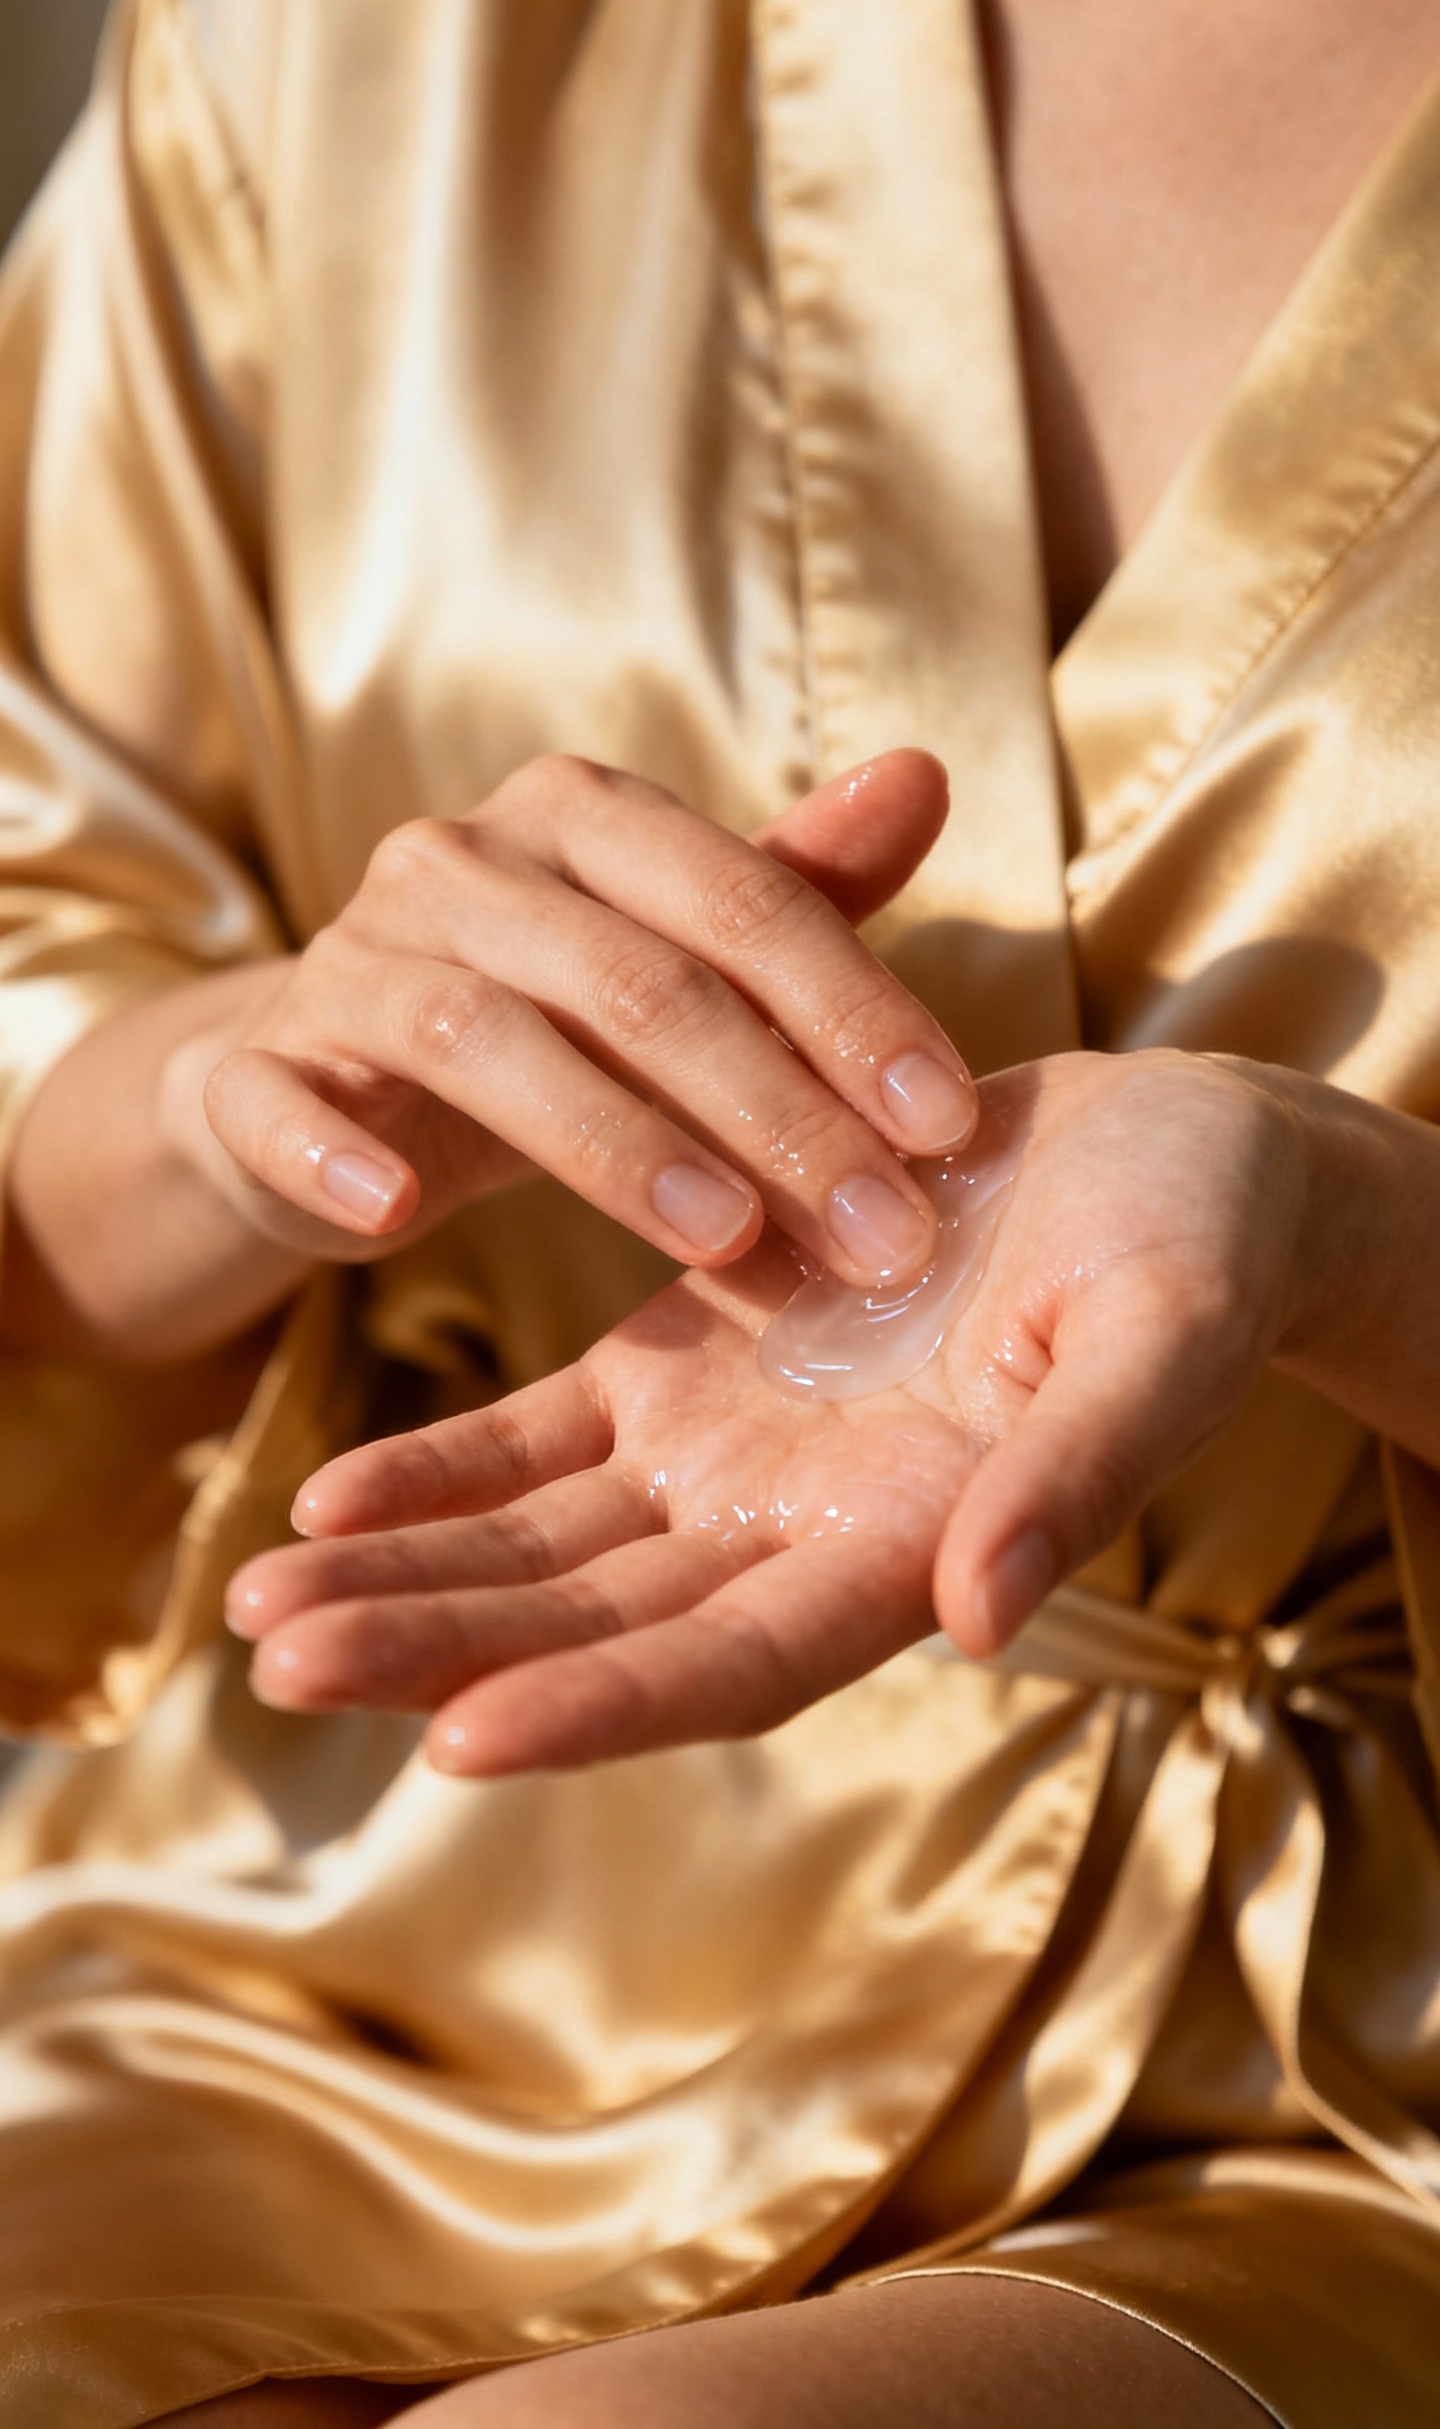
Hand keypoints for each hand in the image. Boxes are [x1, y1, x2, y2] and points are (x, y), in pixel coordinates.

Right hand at [163, 752, 976, 1286]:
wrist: (338, 1075)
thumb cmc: (552, 1011)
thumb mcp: (677, 948)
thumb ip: (797, 886)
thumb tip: (927, 774)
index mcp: (580, 817)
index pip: (740, 900)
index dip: (853, 1009)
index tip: (949, 1126)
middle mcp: (458, 862)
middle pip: (634, 981)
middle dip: (775, 1113)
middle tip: (879, 1232)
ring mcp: (350, 962)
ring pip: (483, 1039)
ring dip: (612, 1146)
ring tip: (725, 1240)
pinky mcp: (261, 1069)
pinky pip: (281, 1104)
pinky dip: (333, 1155)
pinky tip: (398, 1217)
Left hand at [228, 1049, 1322, 1772]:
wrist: (1175, 1163)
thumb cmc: (1200, 1251)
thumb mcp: (1160, 1342)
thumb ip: (1071, 1477)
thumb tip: (978, 1613)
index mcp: (909, 1548)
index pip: (731, 1662)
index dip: (602, 1703)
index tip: (457, 1739)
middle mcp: (804, 1529)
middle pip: (593, 1623)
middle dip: (437, 1649)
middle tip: (275, 1661)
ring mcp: (739, 1453)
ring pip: (544, 1542)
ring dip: (406, 1573)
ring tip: (255, 1598)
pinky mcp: (698, 1363)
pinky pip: (548, 1434)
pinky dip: (445, 1465)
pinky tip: (330, 1493)